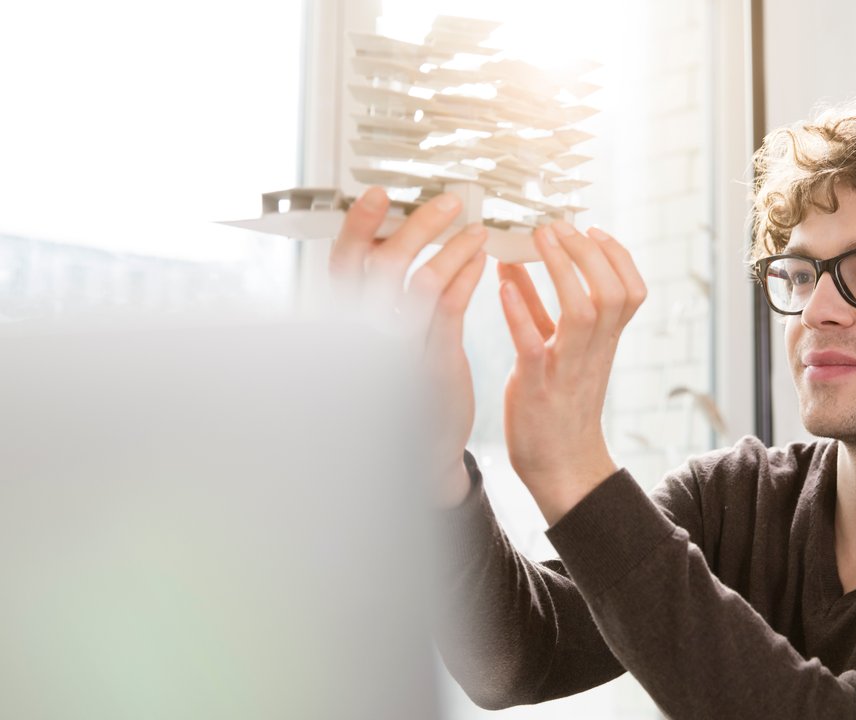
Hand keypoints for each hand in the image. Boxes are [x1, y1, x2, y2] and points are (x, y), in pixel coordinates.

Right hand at [330, 187, 488, 506]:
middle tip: (449, 201)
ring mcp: (398, 348)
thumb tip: (390, 238)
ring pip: (420, 282)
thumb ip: (380, 294)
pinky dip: (466, 276)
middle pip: (380, 264)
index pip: (344, 263)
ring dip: (452, 248)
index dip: (357, 226)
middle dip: (415, 227)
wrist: (418, 447)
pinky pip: (449, 308)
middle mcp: (366, 332)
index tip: (378, 194)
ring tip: (477, 230)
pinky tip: (483, 260)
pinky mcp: (432, 363)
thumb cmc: (400, 383)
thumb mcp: (380, 337)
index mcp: (348, 320)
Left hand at [497, 221, 645, 523]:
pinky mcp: (537, 388)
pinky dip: (520, 313)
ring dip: (563, 270)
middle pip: (612, 292)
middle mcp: (594, 351)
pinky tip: (503, 286)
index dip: (617, 256)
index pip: (631, 290)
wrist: (560, 467)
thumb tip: (512, 259)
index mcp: (604, 342)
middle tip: (558, 226)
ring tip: (539, 240)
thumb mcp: (553, 347)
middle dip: (589, 253)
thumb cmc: (555, 403)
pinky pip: (534, 346)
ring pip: (584, 312)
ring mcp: (567, 369)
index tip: (592, 229)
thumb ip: (534, 303)